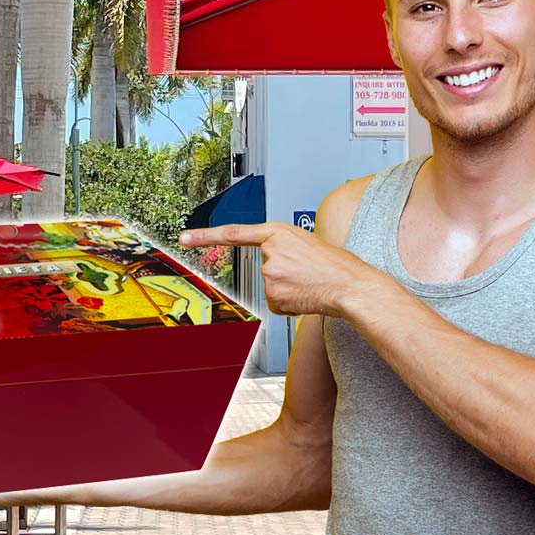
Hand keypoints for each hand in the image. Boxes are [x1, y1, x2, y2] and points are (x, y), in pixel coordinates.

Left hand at [179, 222, 377, 316]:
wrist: (350, 285)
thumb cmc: (336, 265)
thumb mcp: (308, 242)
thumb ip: (285, 247)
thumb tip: (275, 265)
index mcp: (278, 232)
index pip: (234, 233)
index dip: (205, 236)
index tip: (184, 238)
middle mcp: (269, 252)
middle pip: (265, 267)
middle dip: (284, 272)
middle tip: (308, 272)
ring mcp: (269, 275)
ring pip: (271, 286)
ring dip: (289, 288)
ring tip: (311, 283)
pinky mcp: (273, 296)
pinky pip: (277, 302)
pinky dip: (291, 302)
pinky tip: (307, 296)